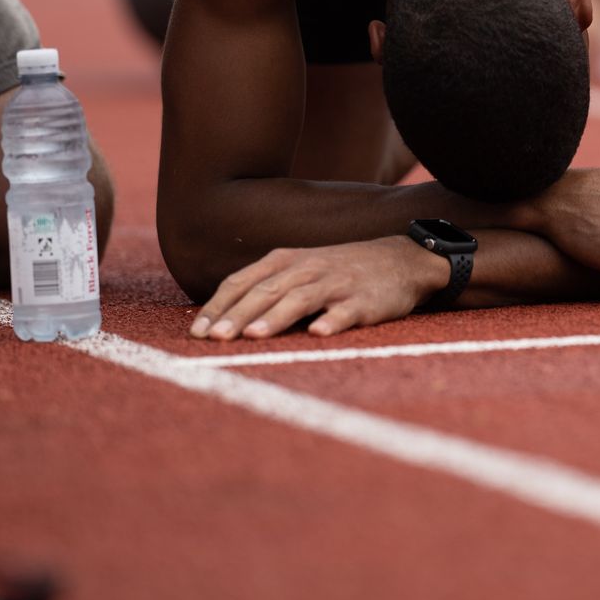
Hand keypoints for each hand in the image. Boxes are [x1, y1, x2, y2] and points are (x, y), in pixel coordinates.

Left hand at [189, 239, 449, 340]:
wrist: (403, 259)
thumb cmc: (342, 271)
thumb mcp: (302, 270)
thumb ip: (266, 289)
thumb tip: (221, 320)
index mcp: (287, 261)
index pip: (243, 281)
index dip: (218, 306)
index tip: (196, 332)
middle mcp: (308, 268)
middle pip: (266, 290)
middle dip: (237, 315)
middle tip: (214, 339)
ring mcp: (337, 282)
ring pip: (301, 298)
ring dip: (275, 317)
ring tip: (253, 336)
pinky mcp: (366, 299)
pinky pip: (346, 309)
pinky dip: (331, 320)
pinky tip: (317, 333)